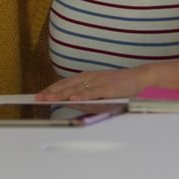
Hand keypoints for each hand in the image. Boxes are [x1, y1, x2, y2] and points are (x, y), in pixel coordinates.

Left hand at [35, 67, 150, 101]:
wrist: (140, 78)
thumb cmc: (121, 86)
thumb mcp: (100, 89)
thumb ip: (85, 96)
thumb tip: (70, 102)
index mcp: (88, 77)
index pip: (65, 82)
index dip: (52, 88)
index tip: (40, 93)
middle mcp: (90, 78)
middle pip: (67, 84)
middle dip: (51, 91)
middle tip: (38, 97)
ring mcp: (98, 82)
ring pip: (76, 88)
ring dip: (61, 93)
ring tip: (48, 98)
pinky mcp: (107, 88)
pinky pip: (92, 92)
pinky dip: (81, 95)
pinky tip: (72, 99)